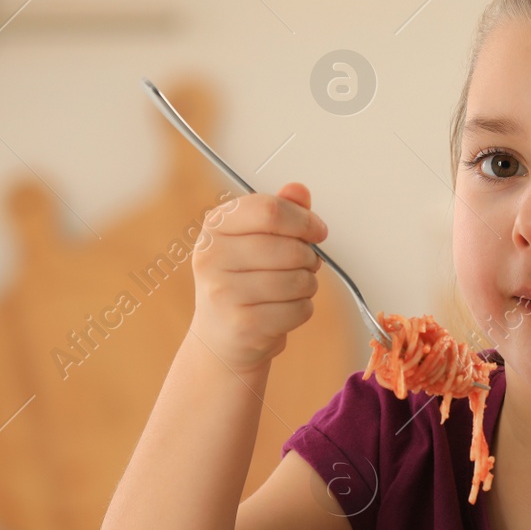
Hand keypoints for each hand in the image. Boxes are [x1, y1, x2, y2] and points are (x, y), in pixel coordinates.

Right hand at [188, 182, 328, 373]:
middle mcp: (212, 257)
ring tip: (291, 288)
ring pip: (299, 279)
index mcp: (215, 227)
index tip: (317, 230)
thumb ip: (280, 213)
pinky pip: (299, 308)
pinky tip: (283, 310)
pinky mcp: (244, 324)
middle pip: (290, 247)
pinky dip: (302, 309)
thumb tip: (298, 190)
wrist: (220, 339)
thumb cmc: (241, 283)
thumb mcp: (254, 240)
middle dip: (309, 257)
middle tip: (303, 265)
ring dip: (307, 285)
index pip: (270, 210)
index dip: (304, 220)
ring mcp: (224, 292)